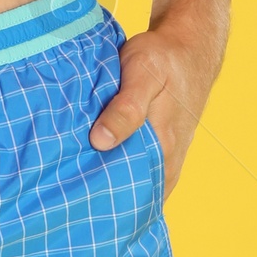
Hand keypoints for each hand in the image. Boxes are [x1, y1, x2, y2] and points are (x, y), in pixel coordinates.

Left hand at [87, 11, 226, 196]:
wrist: (190, 45)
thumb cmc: (163, 58)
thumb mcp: (142, 74)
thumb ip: (125, 108)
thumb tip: (100, 142)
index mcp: (163, 147)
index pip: (134, 193)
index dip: (106, 205)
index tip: (74, 211)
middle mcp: (167, 158)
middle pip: (133, 193)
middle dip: (103, 201)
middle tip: (66, 207)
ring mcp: (167, 154)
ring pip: (136, 183)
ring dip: (111, 188)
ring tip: (74, 197)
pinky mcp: (162, 146)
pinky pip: (140, 171)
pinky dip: (120, 174)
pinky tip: (94, 173)